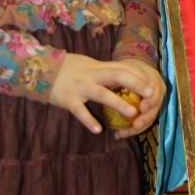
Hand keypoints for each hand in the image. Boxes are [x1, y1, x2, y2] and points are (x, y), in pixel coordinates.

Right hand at [47, 52, 165, 136]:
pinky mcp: (68, 99)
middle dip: (136, 84)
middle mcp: (92, 75)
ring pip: (102, 94)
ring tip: (132, 114)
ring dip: (118, 103)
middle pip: (118, 76)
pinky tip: (98, 129)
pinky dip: (89, 120)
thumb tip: (126, 76)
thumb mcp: (89, 65)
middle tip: (151, 95)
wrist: (41, 69)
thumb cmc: (69, 69)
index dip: (139, 76)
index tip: (153, 84)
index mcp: (98, 67)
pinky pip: (80, 111)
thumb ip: (105, 71)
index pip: (124, 68)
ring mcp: (80, 87)